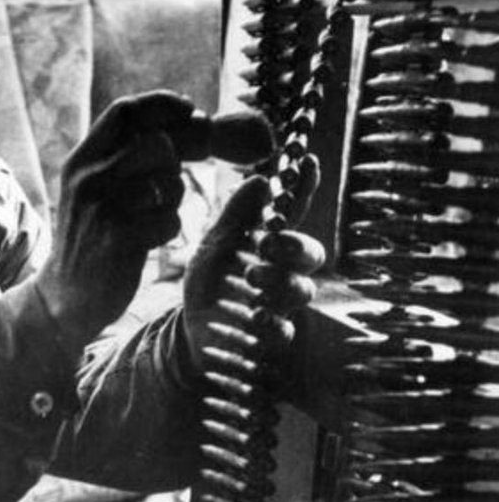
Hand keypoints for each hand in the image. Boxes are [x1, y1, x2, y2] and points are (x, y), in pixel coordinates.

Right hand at [35, 91, 193, 348]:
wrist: (66, 295)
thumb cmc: (95, 235)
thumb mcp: (98, 187)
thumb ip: (132, 154)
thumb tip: (197, 121)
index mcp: (81, 160)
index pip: (125, 111)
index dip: (164, 105)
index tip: (191, 109)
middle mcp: (88, 179)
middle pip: (157, 143)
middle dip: (177, 162)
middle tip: (170, 184)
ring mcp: (102, 209)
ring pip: (168, 182)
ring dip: (174, 199)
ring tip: (153, 216)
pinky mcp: (118, 241)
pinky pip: (170, 221)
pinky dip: (169, 229)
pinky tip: (148, 240)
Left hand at [181, 154, 324, 375]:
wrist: (188, 332)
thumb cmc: (208, 284)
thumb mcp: (214, 246)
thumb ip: (236, 217)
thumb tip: (259, 179)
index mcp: (272, 246)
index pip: (295, 214)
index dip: (306, 190)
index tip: (309, 163)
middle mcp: (284, 273)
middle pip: (313, 255)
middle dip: (296, 245)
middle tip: (269, 242)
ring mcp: (281, 306)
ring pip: (302, 290)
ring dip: (280, 280)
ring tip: (252, 275)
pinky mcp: (270, 338)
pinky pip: (285, 330)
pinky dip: (272, 321)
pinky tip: (257, 314)